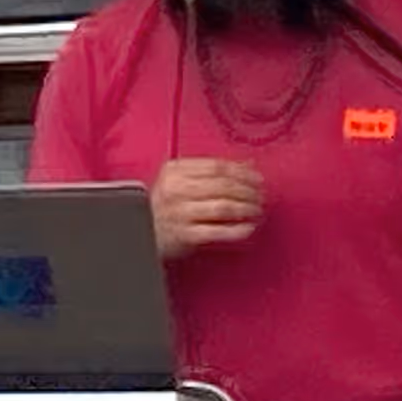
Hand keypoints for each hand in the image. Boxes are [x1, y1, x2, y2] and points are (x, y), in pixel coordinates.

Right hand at [150, 159, 266, 258]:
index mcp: (174, 171)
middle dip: (248, 190)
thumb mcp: (178, 180)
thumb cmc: (163, 205)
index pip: (216, 166)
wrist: (140, 231)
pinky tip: (248, 228)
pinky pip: (218, 231)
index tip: (256, 177)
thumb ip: (209, 171)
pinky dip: (237, 230)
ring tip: (256, 210)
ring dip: (246, 208)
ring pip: (224, 206)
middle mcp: (176, 190)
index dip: (241, 171)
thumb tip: (246, 165)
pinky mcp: (186, 235)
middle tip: (261, 194)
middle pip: (223, 185)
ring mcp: (180, 213)